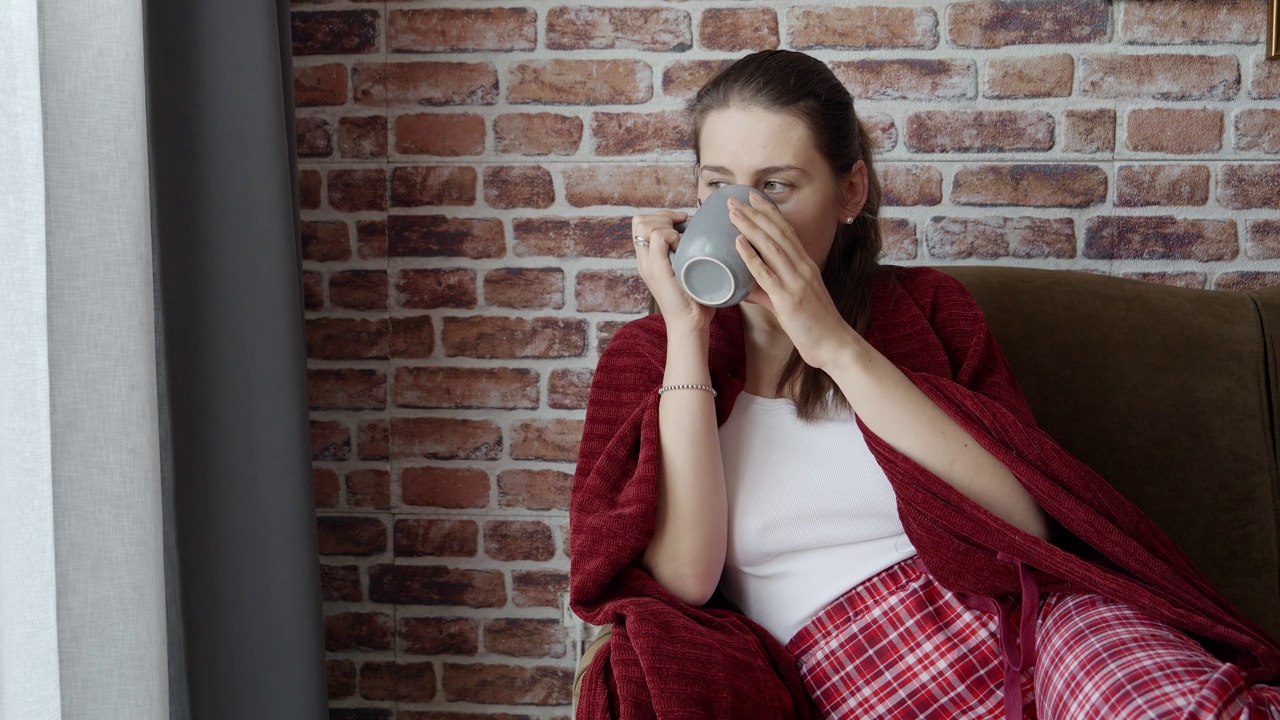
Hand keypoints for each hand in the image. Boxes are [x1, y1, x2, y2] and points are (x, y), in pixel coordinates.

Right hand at [632, 210, 714, 333]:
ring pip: (644, 223)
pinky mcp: (657, 268)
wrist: (689, 324)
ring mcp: (648, 264)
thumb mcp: (687, 271)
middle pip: (639, 220)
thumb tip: (700, 234)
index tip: (683, 223)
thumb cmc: (694, 301)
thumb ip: (686, 255)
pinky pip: (658, 236)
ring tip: (683, 240)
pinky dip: (673, 235)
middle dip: (663, 215)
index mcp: (649, 260)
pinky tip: (684, 248)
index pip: (641, 224)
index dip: (661, 216)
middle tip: (683, 224)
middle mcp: (644, 260)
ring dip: (667, 224)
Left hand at [728, 194, 857, 369]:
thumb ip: (767, 292)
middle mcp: (803, 268)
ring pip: (771, 247)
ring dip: (750, 228)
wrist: (835, 345)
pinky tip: (738, 244)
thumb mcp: (790, 302)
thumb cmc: (815, 326)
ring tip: (733, 213)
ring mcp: (796, 282)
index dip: (769, 212)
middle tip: (734, 199)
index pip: (786, 231)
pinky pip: (766, 275)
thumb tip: (745, 288)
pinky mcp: (788, 300)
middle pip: (776, 233)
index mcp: (806, 265)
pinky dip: (751, 257)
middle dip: (754, 214)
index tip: (753, 197)